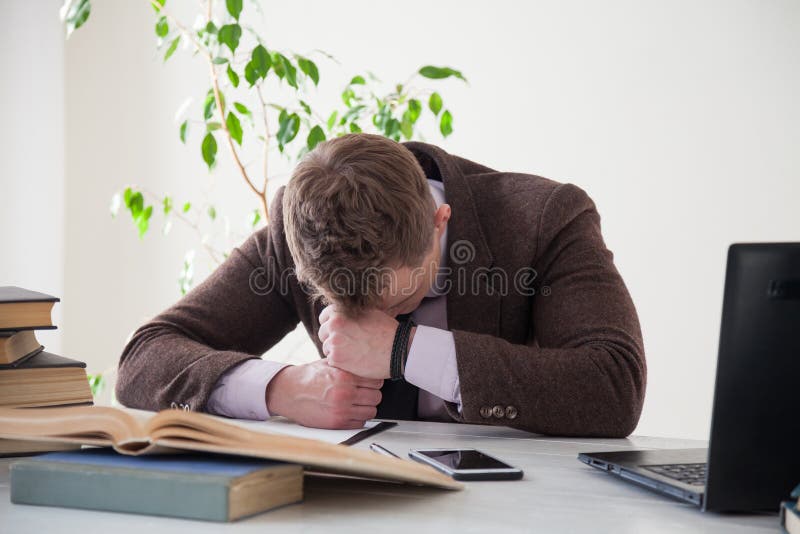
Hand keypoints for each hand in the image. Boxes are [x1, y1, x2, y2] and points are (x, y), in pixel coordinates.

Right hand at [265, 359, 382, 428]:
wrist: (288, 392)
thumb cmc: (307, 377)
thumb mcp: (329, 363)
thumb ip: (348, 365)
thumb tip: (366, 364)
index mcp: (344, 376)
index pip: (376, 381)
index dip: (374, 381)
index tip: (371, 382)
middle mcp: (344, 394)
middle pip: (376, 397)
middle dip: (372, 394)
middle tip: (366, 392)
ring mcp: (341, 410)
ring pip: (371, 411)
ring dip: (367, 407)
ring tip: (359, 402)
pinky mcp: (336, 423)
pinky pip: (360, 423)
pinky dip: (358, 418)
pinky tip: (351, 411)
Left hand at [318, 306, 397, 378]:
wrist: (397, 349)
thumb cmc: (386, 330)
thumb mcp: (369, 312)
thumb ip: (351, 311)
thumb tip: (340, 312)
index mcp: (340, 310)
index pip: (324, 317)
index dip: (332, 325)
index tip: (341, 331)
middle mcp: (334, 324)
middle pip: (323, 333)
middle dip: (333, 338)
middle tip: (348, 343)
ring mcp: (334, 342)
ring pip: (326, 348)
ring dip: (336, 351)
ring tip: (353, 352)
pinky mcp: (336, 358)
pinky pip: (331, 361)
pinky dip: (340, 362)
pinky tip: (353, 360)